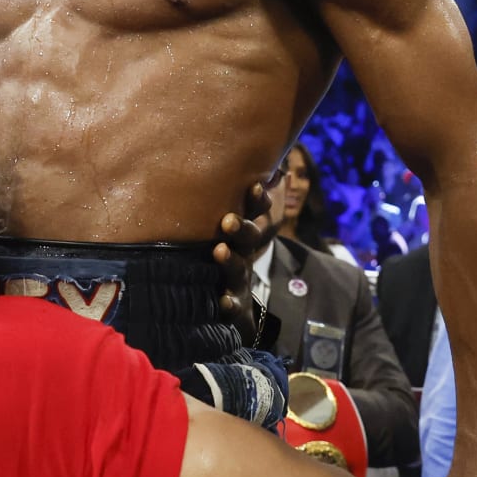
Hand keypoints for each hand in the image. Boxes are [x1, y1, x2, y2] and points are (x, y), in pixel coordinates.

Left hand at [211, 181, 273, 343]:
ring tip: (220, 251)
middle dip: (242, 228)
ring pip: (239, 268)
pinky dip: (231, 303)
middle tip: (227, 220)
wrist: (233, 306)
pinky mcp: (234, 305)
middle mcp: (245, 253)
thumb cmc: (224, 253)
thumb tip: (249, 170)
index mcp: (244, 232)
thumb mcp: (224, 225)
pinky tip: (223, 300)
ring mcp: (239, 280)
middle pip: (250, 238)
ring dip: (230, 260)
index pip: (256, 213)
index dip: (257, 201)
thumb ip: (224, 194)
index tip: (254, 187)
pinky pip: (235, 305)